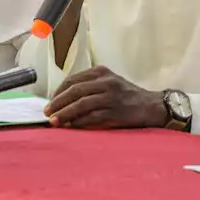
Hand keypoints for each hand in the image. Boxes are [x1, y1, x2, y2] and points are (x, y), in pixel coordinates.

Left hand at [44, 66, 166, 129]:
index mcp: (101, 72)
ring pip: (81, 104)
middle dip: (58, 103)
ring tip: (54, 121)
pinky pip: (92, 117)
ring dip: (65, 114)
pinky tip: (71, 126)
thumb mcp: (108, 83)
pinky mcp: (116, 112)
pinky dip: (79, 122)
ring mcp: (111, 97)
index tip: (50, 102)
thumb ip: (89, 87)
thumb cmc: (127, 96)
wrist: (153, 106)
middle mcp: (106, 82)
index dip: (58, 92)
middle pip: (74, 91)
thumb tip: (63, 101)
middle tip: (47, 113)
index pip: (72, 80)